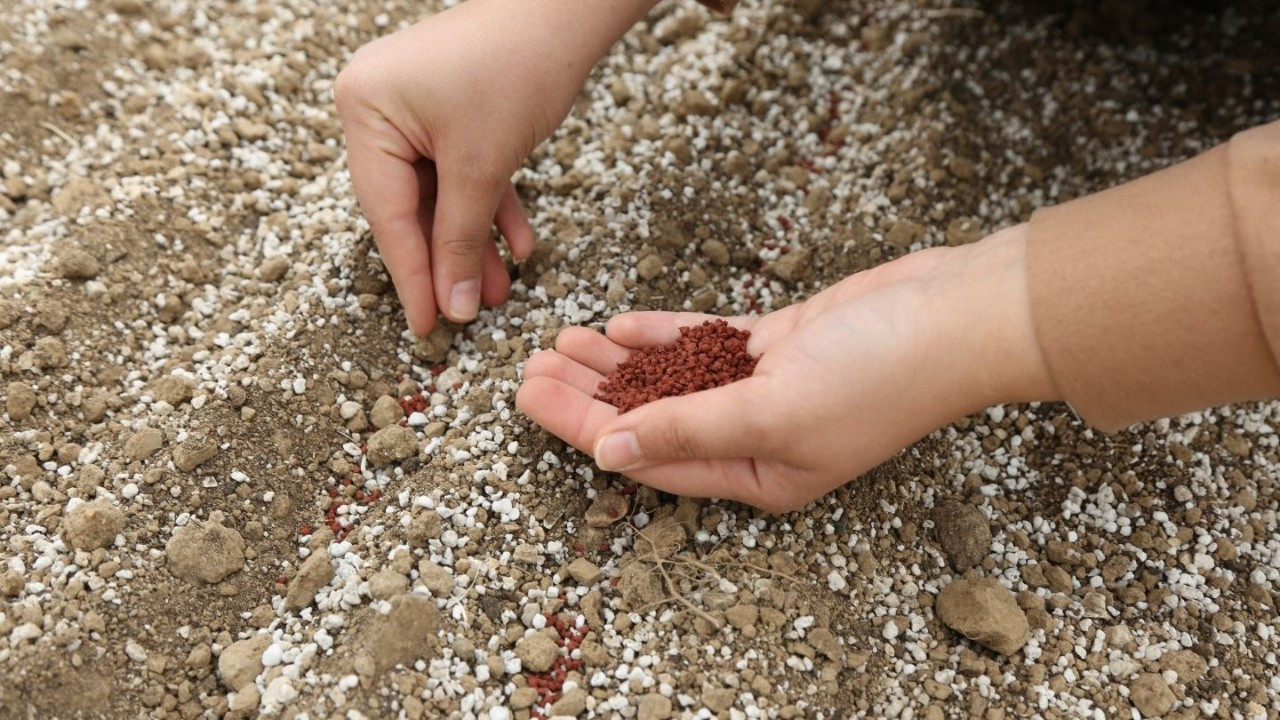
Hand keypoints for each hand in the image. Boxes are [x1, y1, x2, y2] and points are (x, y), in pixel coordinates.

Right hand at [335, 0, 657, 333]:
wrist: (565, 11)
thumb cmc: (516, 70)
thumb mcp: (481, 167)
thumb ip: (459, 240)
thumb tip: (452, 307)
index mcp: (365, 110)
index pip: (386, 212)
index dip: (411, 276)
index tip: (427, 328)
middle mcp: (378, 106)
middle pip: (410, 206)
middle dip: (448, 260)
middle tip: (469, 315)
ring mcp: (413, 107)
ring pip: (441, 193)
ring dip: (472, 241)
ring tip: (501, 292)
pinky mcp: (449, 109)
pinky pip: (462, 171)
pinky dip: (489, 206)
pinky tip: (518, 247)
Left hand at [516, 225, 1058, 511]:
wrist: (951, 316)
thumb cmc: (877, 377)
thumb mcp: (771, 412)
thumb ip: (689, 429)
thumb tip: (611, 452)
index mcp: (756, 475)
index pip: (649, 458)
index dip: (583, 430)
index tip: (531, 400)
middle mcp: (755, 439)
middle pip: (651, 419)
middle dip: (588, 396)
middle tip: (529, 368)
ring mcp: (765, 389)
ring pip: (671, 380)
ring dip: (615, 364)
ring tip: (559, 342)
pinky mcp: (778, 344)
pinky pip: (704, 343)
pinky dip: (662, 336)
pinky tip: (617, 327)